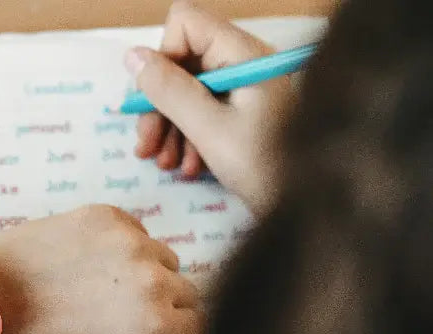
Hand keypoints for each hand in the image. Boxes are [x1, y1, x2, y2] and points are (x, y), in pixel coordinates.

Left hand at [0, 205, 204, 333]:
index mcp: (157, 325)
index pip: (202, 328)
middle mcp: (156, 280)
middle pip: (188, 293)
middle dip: (168, 307)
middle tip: (122, 314)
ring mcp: (134, 241)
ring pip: (164, 260)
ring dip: (148, 274)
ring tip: (102, 286)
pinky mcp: (111, 215)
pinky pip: (138, 232)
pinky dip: (124, 246)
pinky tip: (88, 261)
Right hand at [126, 1, 290, 213]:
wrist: (308, 203)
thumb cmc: (265, 165)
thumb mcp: (209, 128)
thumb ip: (169, 90)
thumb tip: (133, 56)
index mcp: (241, 53)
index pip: (185, 24)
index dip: (163, 59)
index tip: (154, 101)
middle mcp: (242, 62)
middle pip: (182, 62)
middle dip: (159, 104)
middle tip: (146, 147)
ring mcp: (244, 88)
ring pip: (188, 91)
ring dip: (170, 128)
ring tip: (166, 164)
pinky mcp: (244, 113)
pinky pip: (204, 112)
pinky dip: (189, 138)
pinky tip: (189, 168)